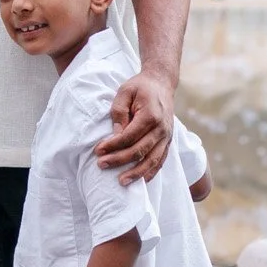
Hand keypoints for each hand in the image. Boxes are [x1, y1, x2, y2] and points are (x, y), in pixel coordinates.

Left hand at [95, 68, 174, 183]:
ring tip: (121, 182)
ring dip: (136, 173)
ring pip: (152, 160)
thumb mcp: (124, 92)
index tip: (98, 150)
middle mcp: (162, 128)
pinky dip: (152, 172)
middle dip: (119, 160)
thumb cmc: (140, 87)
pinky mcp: (168, 141)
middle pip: (140, 151)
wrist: (161, 84)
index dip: (113, 145)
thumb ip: (119, 112)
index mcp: (151, 115)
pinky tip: (141, 180)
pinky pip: (161, 160)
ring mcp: (167, 136)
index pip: (129, 136)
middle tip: (101, 165)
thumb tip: (115, 136)